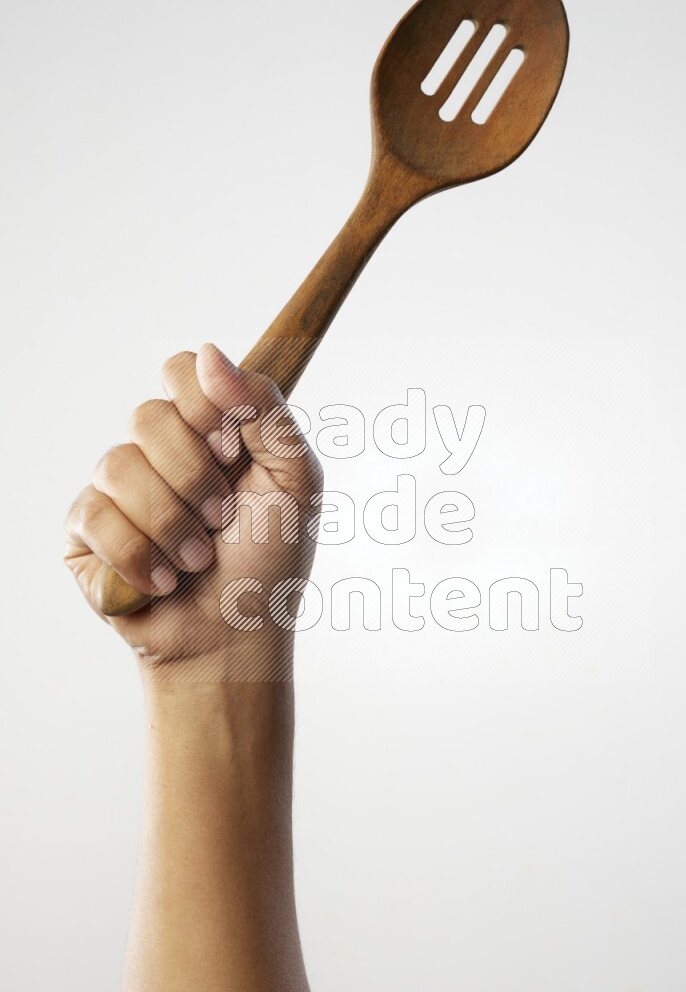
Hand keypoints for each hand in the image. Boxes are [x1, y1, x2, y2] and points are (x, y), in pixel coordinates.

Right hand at [64, 343, 322, 684]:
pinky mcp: (85, 533)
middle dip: (195, 478)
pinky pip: (93, 514)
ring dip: (171, 525)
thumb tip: (209, 352)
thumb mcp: (295, 480)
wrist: (234, 638)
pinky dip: (137, 556)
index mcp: (210, 430)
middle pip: (147, 415)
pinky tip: (160, 581)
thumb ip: (265, 408)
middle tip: (223, 519)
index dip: (204, 406)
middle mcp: (159, 452)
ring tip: (196, 562)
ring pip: (118, 466)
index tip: (234, 450)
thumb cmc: (270, 562)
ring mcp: (117, 490)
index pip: (182, 370)